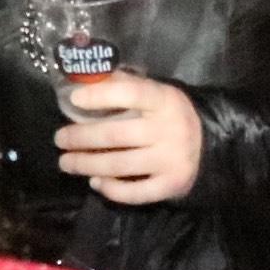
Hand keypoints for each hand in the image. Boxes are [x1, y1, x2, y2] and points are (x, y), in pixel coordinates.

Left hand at [55, 73, 206, 202]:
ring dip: (87, 165)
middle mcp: (169, 130)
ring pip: (120, 165)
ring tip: (66, 162)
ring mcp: (171, 159)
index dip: (101, 96)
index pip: (131, 93)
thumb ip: (124, 85)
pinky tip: (95, 182)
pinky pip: (136, 192)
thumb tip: (84, 77)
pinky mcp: (171, 184)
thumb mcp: (155, 93)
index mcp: (164, 100)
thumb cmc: (170, 114)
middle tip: (59, 139)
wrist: (210, 144)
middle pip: (116, 135)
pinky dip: (112, 189)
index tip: (74, 98)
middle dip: (82, 138)